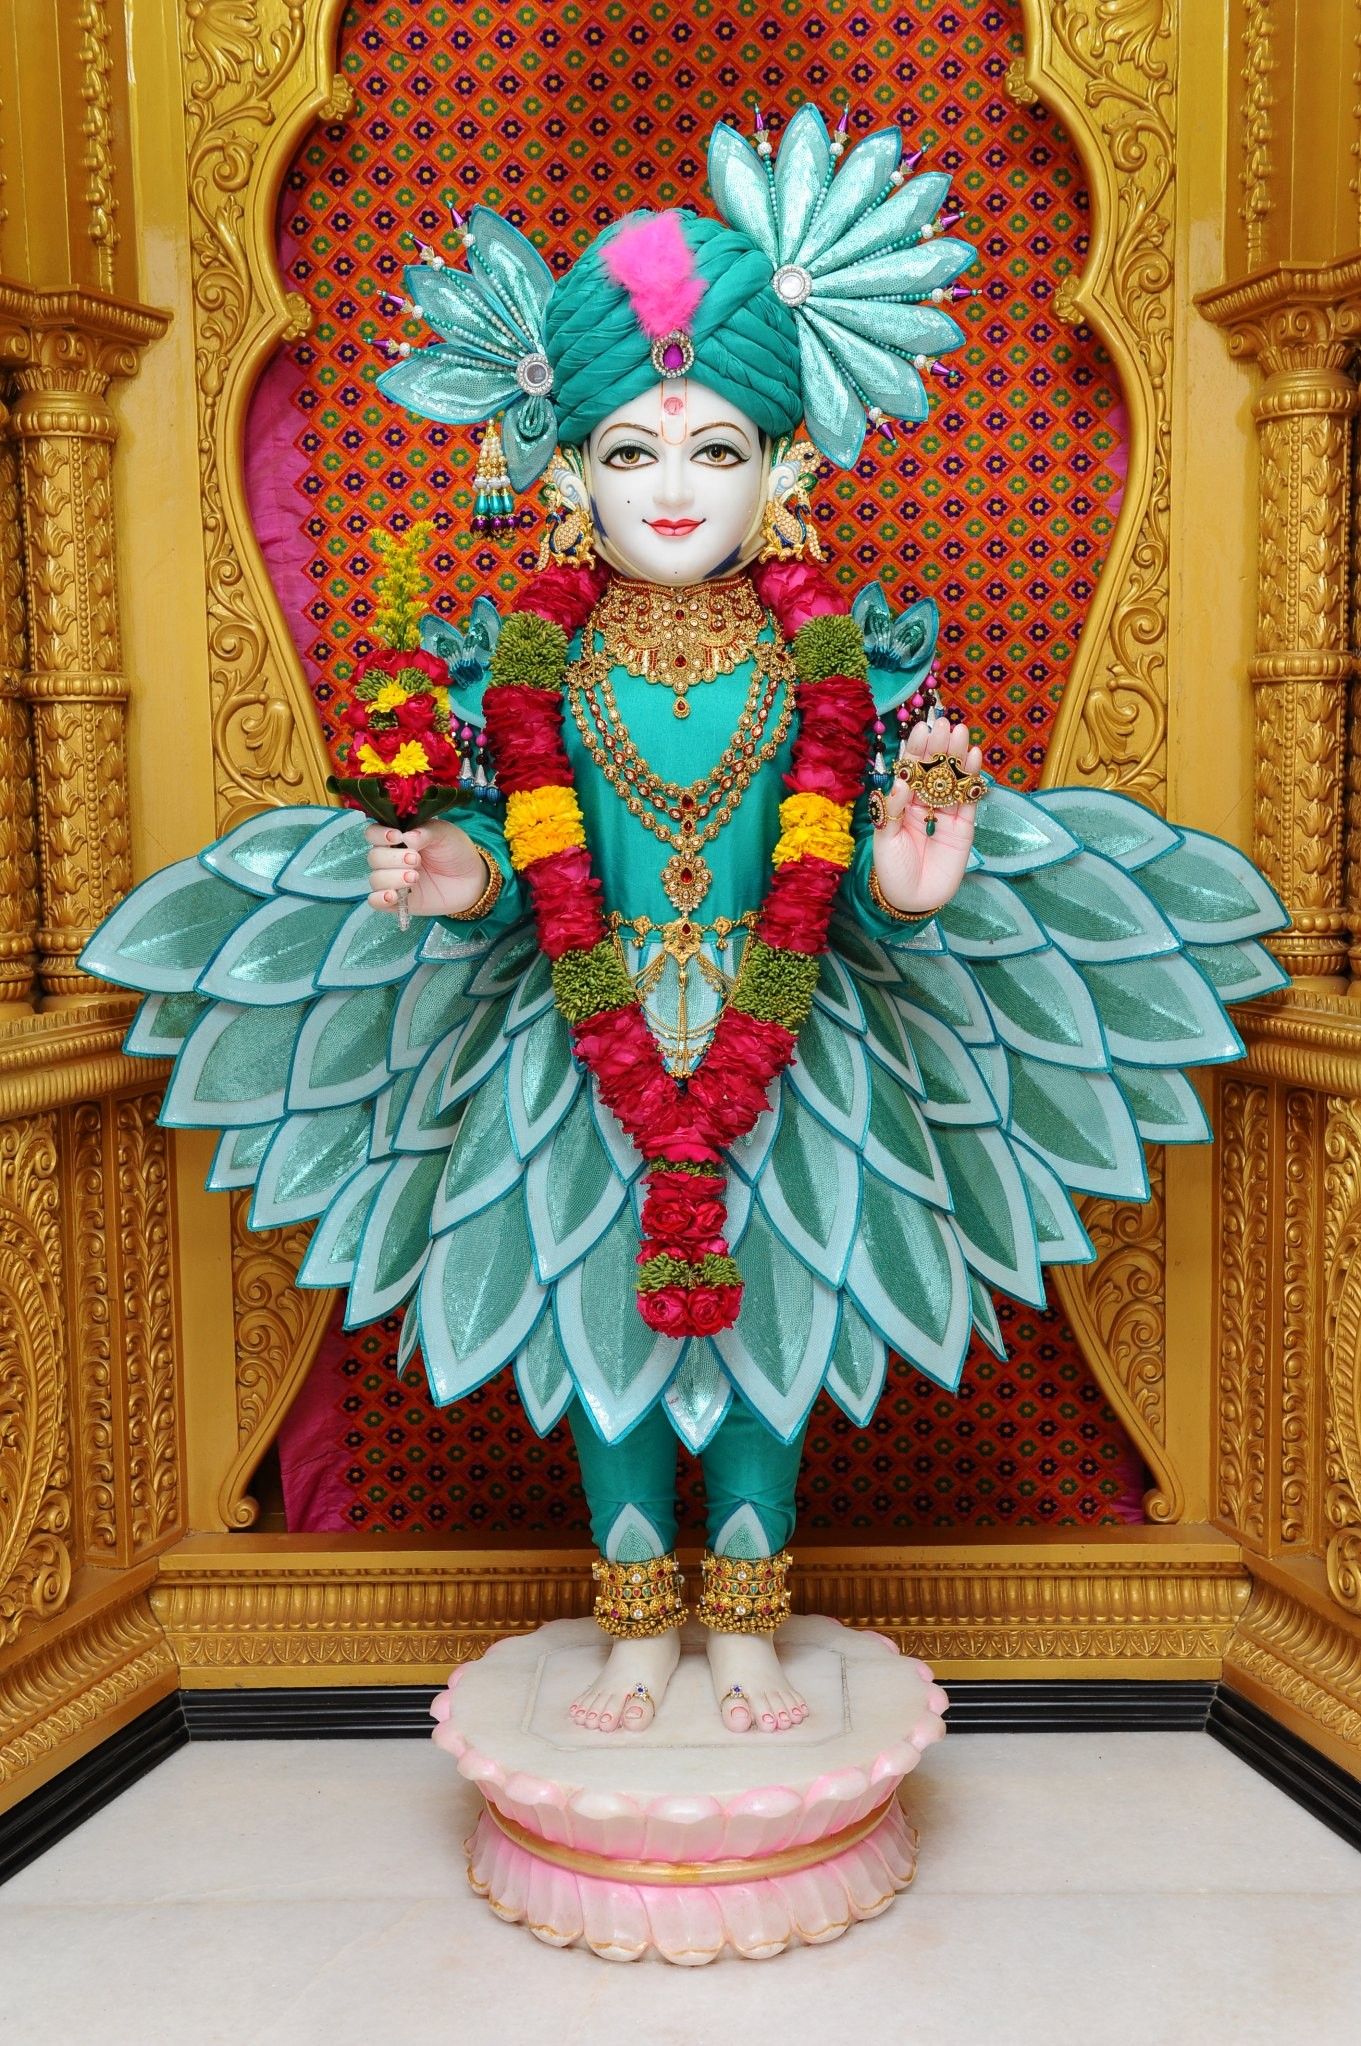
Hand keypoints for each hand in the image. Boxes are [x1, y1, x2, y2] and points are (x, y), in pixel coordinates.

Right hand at [365, 819, 489, 917]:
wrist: (472, 878)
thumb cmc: (455, 851)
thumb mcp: (444, 833)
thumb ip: (425, 832)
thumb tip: (407, 837)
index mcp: (398, 838)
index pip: (374, 833)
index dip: (379, 835)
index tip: (396, 837)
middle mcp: (391, 858)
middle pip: (374, 857)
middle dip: (393, 858)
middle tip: (416, 859)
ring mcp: (393, 880)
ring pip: (375, 879)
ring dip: (392, 878)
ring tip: (415, 877)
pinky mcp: (398, 901)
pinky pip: (376, 901)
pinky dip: (380, 899)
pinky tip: (393, 896)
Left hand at [871, 716, 984, 915]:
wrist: (911, 900)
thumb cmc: (891, 870)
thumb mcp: (884, 840)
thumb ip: (891, 811)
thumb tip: (901, 782)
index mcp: (901, 803)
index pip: (910, 771)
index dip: (916, 750)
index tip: (921, 728)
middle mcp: (924, 803)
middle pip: (934, 770)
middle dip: (939, 747)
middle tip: (944, 724)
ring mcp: (945, 814)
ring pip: (952, 780)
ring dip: (957, 757)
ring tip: (961, 733)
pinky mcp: (963, 828)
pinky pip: (968, 800)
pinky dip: (971, 780)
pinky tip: (974, 758)